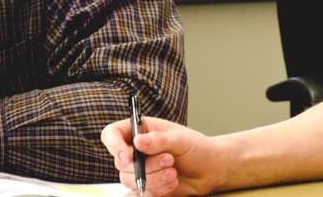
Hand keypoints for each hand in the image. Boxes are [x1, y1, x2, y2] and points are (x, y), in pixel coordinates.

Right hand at [101, 116, 226, 196]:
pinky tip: (172, 184)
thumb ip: (159, 140)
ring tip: (174, 174)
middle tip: (169, 161)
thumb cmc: (197, 148)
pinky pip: (140, 194)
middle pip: (121, 162)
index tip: (128, 155)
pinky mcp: (147, 186)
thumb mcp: (180, 139)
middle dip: (145, 166)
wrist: (210, 170)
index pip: (112, 134)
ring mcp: (140, 170)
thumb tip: (138, 142)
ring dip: (152, 180)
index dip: (114, 145)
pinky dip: (155, 191)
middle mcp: (136, 150)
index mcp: (140, 130)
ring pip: (129, 180)